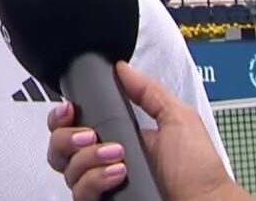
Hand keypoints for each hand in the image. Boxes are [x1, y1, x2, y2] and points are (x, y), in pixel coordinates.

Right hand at [46, 62, 248, 200]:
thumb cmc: (198, 169)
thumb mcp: (177, 118)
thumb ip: (148, 91)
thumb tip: (122, 68)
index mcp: (116, 137)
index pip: (71, 125)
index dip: (62, 116)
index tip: (70, 108)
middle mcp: (102, 163)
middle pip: (57, 148)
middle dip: (66, 136)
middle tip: (91, 134)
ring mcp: (100, 186)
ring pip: (65, 171)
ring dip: (87, 159)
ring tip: (119, 157)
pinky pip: (78, 195)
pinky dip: (94, 181)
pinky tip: (118, 175)